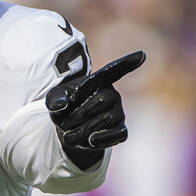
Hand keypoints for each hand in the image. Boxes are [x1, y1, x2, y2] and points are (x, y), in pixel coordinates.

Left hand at [45, 50, 144, 168]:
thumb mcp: (54, 100)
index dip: (127, 63)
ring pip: (106, 120)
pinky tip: (90, 141)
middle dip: (80, 114)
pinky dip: (102, 139)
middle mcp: (112, 95)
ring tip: (69, 134)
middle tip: (64, 123)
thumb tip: (63, 104)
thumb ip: (55, 99)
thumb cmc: (63, 108)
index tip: (141, 55)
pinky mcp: (120, 130)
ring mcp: (118, 113)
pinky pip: (118, 135)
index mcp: (97, 82)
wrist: (69, 130)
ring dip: (83, 129)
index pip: (113, 71)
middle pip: (103, 100)